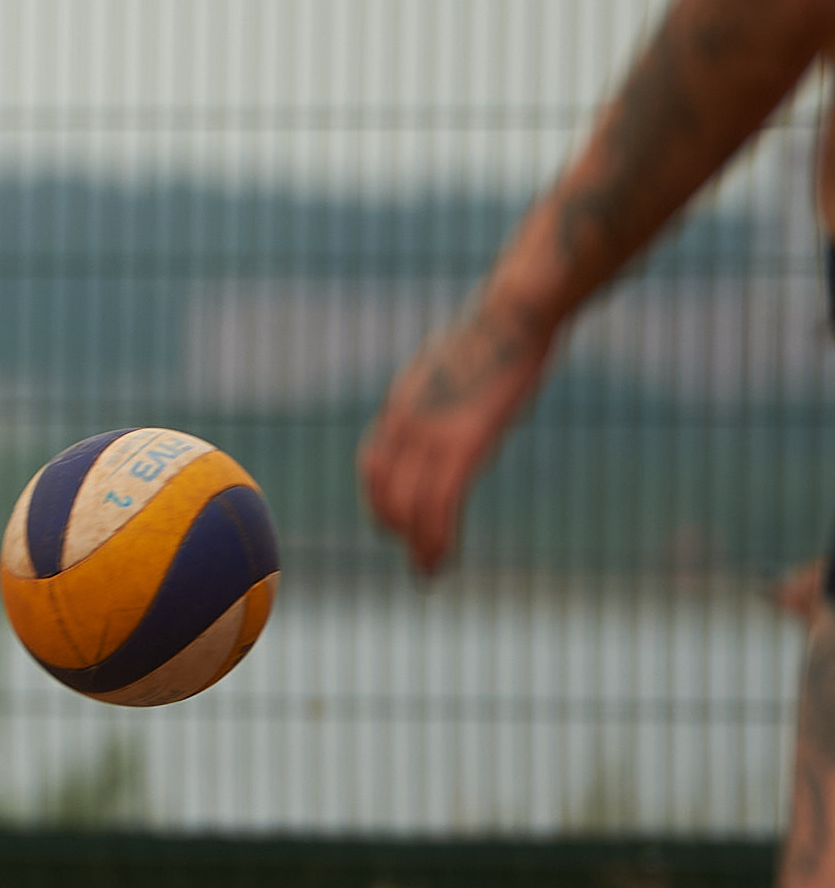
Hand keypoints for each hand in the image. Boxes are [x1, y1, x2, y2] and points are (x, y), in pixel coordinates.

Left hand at [359, 300, 553, 573]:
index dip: (380, 499)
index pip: (374, 465)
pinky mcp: (464, 444)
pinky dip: (436, 537)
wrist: (513, 316)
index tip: (392, 523)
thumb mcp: (451, 368)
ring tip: (429, 570)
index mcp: (402, 407)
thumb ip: (440, 397)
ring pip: (410, 505)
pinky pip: (440, 502)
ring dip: (418, 544)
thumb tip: (450, 403)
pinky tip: (441, 558)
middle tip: (417, 557)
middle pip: (385, 490)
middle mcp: (406, 424)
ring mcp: (431, 435)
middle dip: (397, 528)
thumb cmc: (494, 338)